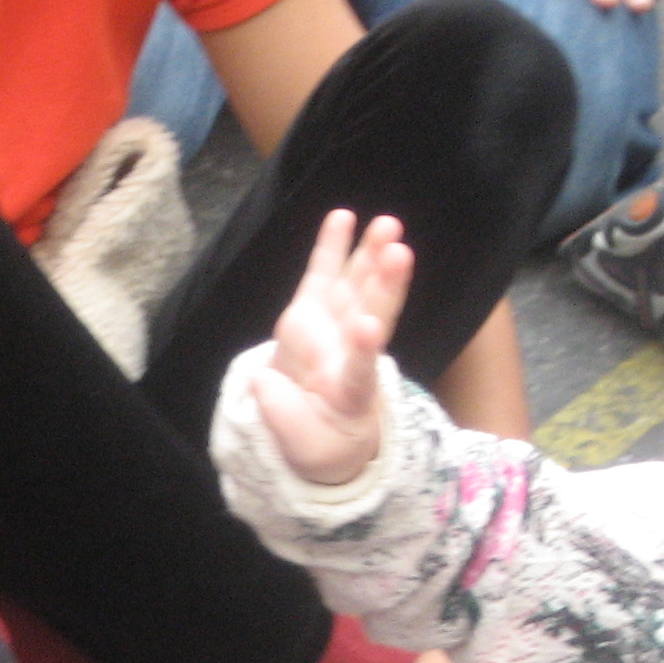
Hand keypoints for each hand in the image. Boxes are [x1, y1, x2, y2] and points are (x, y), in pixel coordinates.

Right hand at [255, 211, 411, 486]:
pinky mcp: (311, 314)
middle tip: (399, 252)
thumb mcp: (302, 446)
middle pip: (368, 315)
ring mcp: (332, 329)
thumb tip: (264, 382)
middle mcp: (348, 354)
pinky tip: (343, 216)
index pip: (359, 370)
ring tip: (387, 224)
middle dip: (383, 284)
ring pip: (354, 288)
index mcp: (350, 394)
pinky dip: (333, 247)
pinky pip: (323, 276)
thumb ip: (283, 417)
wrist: (313, 429)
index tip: (367, 327)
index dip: (363, 350)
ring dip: (370, 254)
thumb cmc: (316, 441)